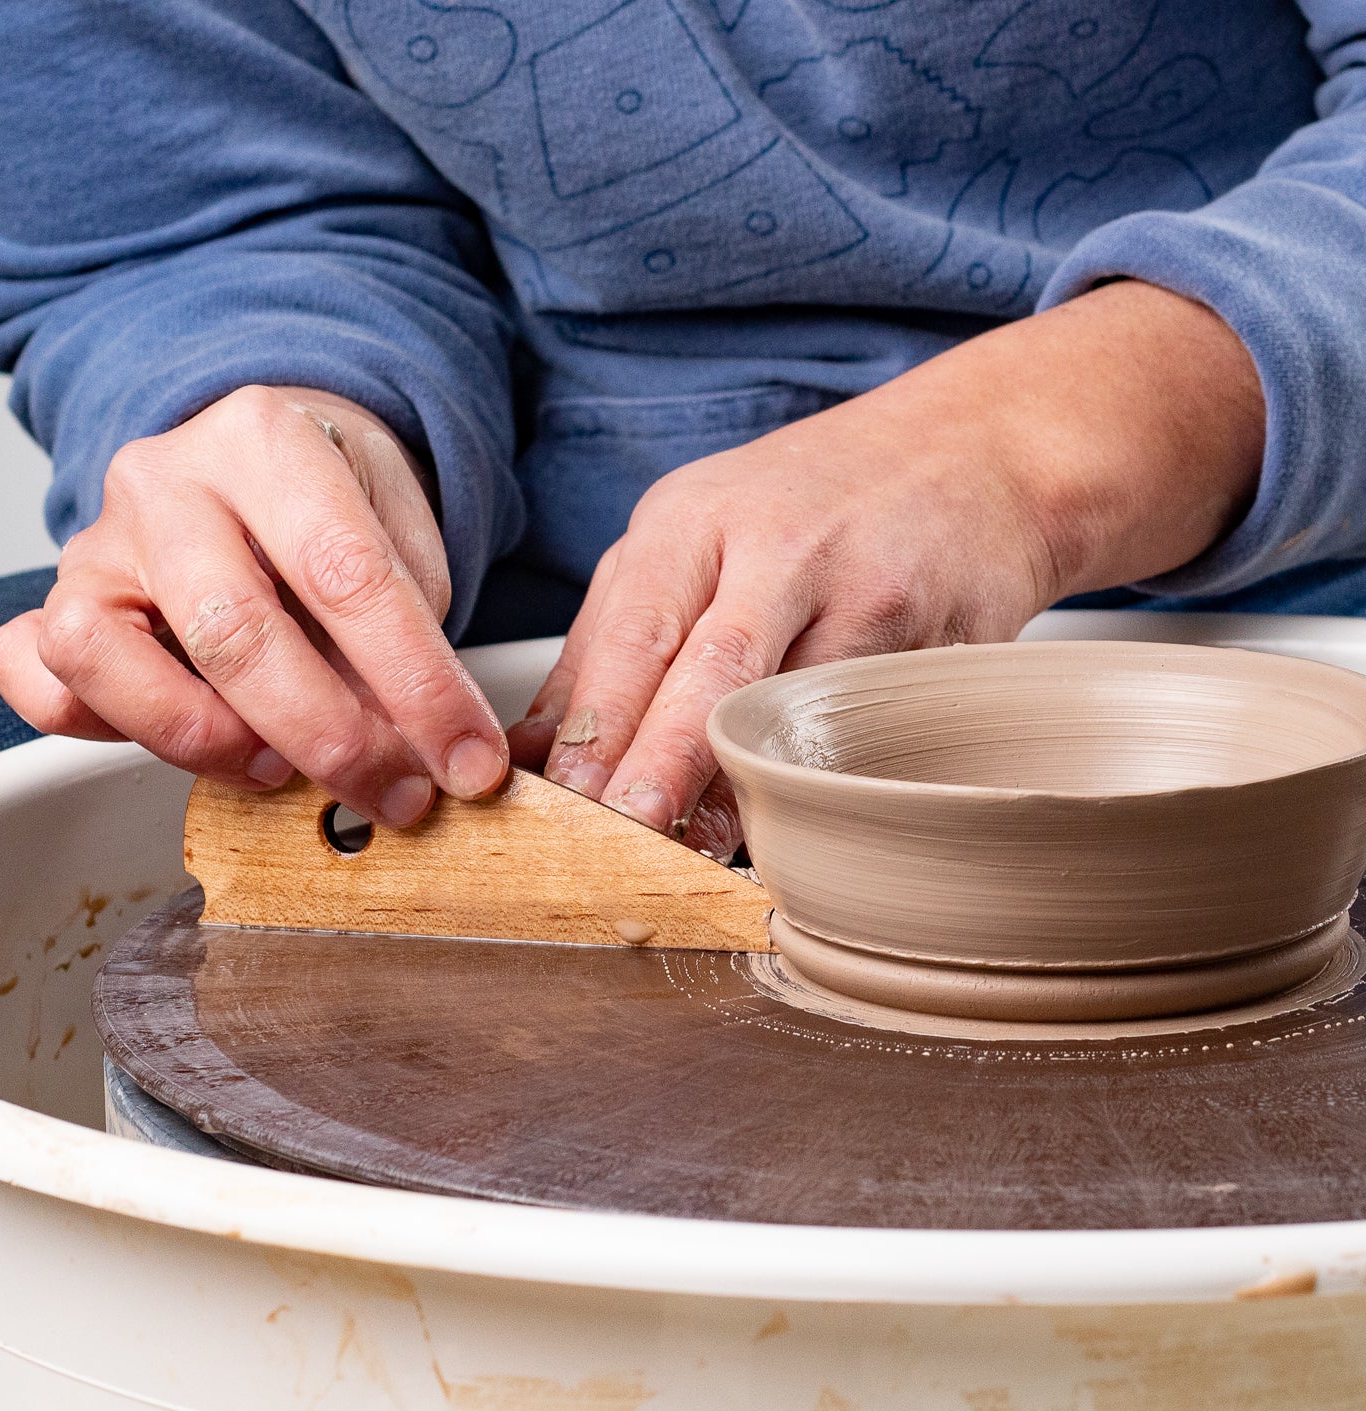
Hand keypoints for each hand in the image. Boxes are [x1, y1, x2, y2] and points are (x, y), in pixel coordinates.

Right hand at [0, 386, 507, 825]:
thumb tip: (416, 747)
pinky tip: (193, 744)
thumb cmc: (340, 505)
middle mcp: (166, 482)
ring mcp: (97, 542)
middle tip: (401, 794)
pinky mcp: (59, 601)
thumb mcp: (405, 533)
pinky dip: (103, 729)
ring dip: (209, 742)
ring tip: (283, 770)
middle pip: (233, 630)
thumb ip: (409, 627)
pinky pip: (36, 676)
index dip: (419, 686)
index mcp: (267, 441)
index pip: (347, 575)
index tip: (468, 761)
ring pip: (106, 657)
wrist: (265, 457)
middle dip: (332, 739)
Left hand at [509, 280, 1264, 857]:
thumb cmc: (812, 506)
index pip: (632, 634)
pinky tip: (788, 824)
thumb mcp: (694, 535)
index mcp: (695, 519)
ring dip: (738, 794)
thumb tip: (535, 748)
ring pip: (793, 712)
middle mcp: (778, 547)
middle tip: (620, 837)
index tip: (561, 802)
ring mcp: (865, 592)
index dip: (596, 728)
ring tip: (692, 854)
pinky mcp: (935, 638)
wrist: (974, 456)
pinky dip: (819, 783)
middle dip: (659, 766)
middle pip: (709, 674)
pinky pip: (865, 727)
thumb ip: (611, 638)